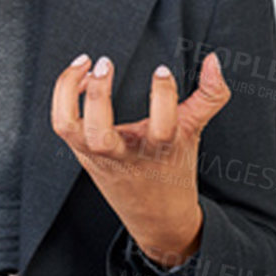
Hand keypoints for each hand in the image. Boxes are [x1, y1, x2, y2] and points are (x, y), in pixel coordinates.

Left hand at [52, 52, 226, 268]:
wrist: (155, 215)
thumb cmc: (172, 168)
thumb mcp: (194, 132)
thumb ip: (209, 96)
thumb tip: (213, 60)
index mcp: (159, 152)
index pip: (162, 128)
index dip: (163, 97)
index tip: (162, 70)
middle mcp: (123, 156)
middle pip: (100, 134)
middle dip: (98, 96)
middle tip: (105, 63)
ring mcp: (97, 155)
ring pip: (69, 129)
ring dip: (68, 93)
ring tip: (83, 64)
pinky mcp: (80, 152)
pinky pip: (62, 123)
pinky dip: (64, 98)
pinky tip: (81, 80)